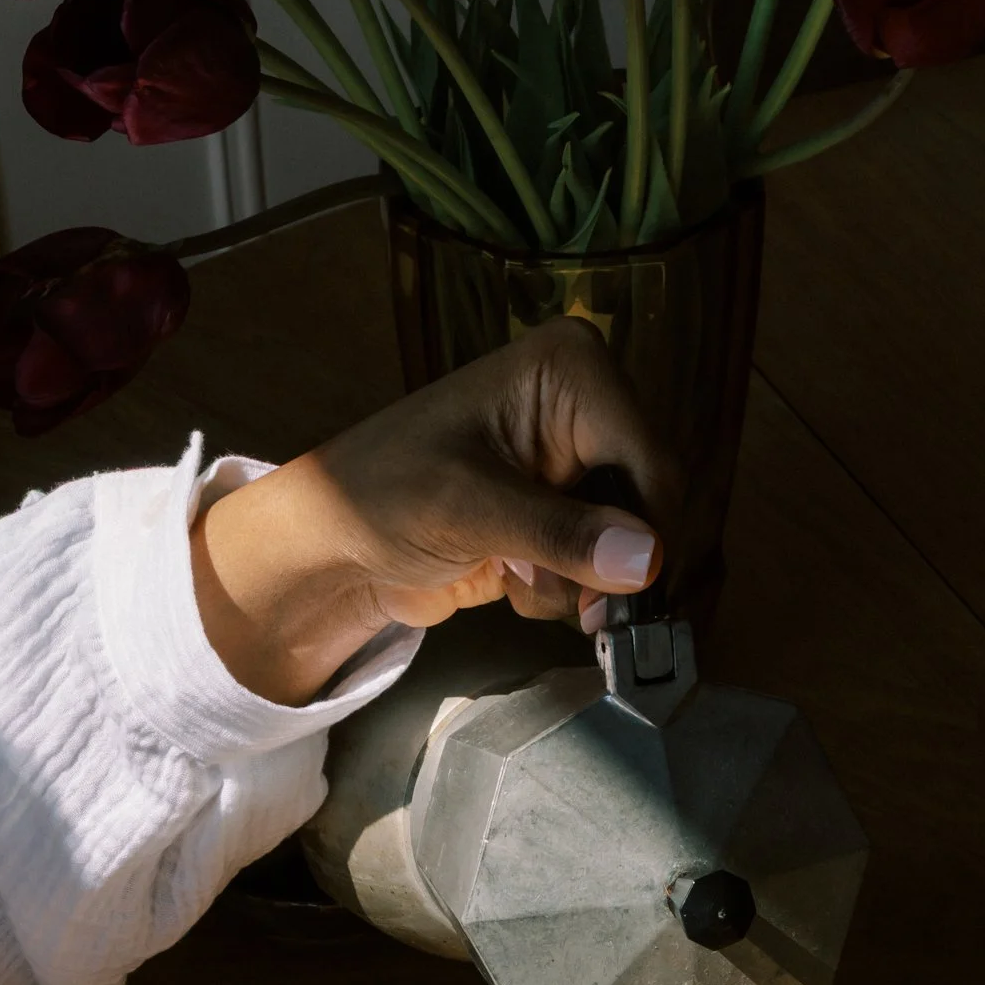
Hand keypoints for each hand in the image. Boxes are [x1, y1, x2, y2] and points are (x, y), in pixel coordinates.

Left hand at [190, 316, 678, 705]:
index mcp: (572, 371)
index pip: (651, 461)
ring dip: (585, 586)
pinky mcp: (564, 516)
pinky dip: (567, 592)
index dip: (649, 536)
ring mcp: (578, 465)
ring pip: (634, 546)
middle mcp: (589, 408)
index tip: (627, 598)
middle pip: (652, 505)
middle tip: (579, 614)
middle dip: (614, 568)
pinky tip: (515, 583)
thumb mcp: (468, 508)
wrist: (332, 544)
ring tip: (521, 584)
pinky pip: (603, 568)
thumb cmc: (380, 495)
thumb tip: (647, 561)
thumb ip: (559, 533)